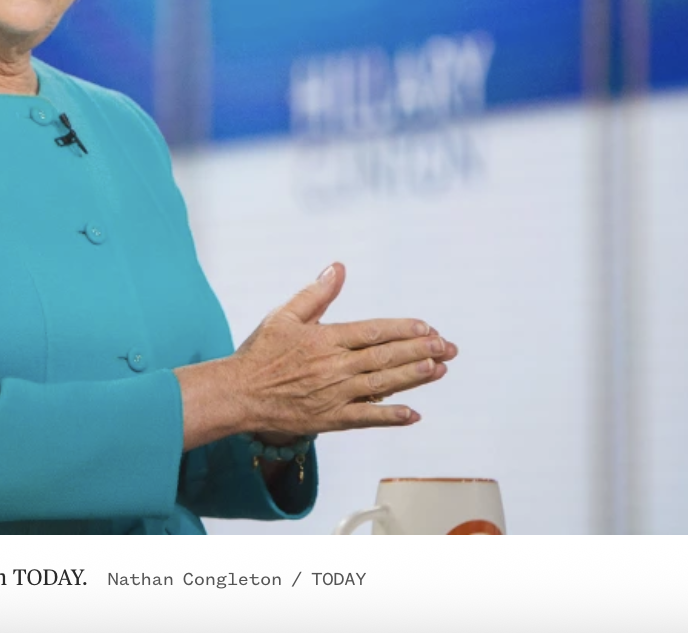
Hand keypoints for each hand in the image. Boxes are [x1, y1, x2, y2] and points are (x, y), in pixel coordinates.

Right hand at [232, 262, 456, 439]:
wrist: (239, 393)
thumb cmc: (261, 352)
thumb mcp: (284, 314)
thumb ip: (315, 293)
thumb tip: (337, 268)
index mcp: (325, 339)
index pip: (372, 331)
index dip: (402, 329)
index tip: (426, 326)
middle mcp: (334, 366)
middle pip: (384, 357)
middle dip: (420, 351)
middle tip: (447, 347)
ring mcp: (334, 394)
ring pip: (382, 384)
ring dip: (413, 378)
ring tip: (439, 369)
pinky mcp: (331, 419)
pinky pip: (366, 418)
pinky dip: (390, 417)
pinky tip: (413, 414)